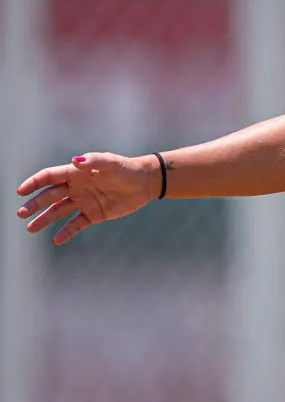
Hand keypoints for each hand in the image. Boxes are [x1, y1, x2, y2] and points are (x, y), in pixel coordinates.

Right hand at [14, 153, 159, 243]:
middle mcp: (76, 187)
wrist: (145, 182)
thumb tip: (75, 161)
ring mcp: (84, 201)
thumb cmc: (126, 168)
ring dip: (45, 219)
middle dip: (35, 204)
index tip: (21, 191)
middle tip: (21, 214)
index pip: (49, 177)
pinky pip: (76, 224)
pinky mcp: (94, 214)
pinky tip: (57, 240)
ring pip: (59, 212)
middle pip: (50, 196)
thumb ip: (94, 161)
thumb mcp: (111, 163)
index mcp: (76, 173)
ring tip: (30, 229)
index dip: (34, 183)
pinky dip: (67, 232)